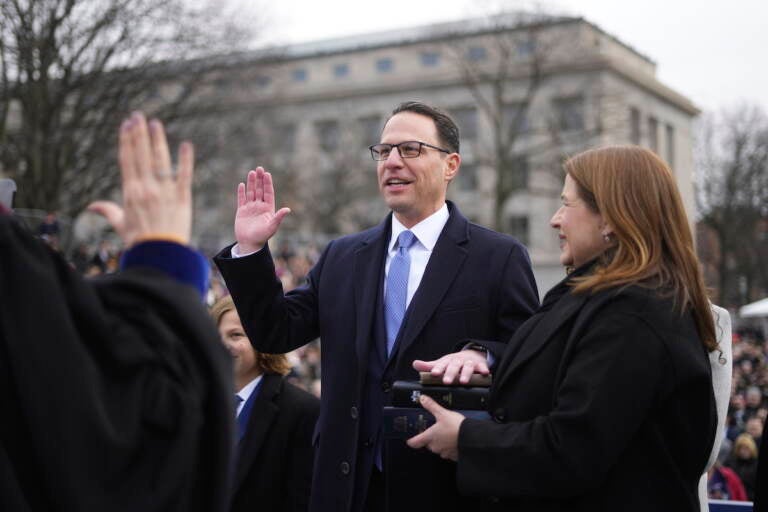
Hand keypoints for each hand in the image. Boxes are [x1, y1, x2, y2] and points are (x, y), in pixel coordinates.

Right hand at [88, 112, 192, 246]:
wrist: (160, 254)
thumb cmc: (139, 241)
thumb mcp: (121, 225)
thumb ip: (108, 211)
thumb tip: (91, 206)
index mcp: (130, 192)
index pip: (128, 160)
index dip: (127, 141)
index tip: (126, 125)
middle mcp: (146, 188)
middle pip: (142, 155)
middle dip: (139, 134)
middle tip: (138, 115)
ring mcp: (165, 192)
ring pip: (160, 161)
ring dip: (158, 140)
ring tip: (155, 123)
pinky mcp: (183, 198)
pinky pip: (184, 175)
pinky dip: (186, 160)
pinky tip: (186, 145)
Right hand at [234, 167, 290, 252]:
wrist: (250, 244)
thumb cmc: (262, 236)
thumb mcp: (272, 226)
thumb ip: (278, 217)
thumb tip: (288, 209)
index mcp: (268, 208)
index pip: (268, 193)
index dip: (268, 183)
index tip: (267, 174)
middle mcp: (260, 206)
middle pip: (260, 190)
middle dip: (260, 179)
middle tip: (259, 168)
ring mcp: (250, 208)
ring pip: (251, 192)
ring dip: (251, 183)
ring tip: (252, 172)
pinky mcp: (241, 211)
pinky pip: (241, 199)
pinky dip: (241, 192)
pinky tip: (242, 184)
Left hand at [406, 395, 464, 460]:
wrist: (472, 437)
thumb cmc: (456, 426)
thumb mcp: (442, 413)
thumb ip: (431, 406)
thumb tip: (422, 399)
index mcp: (430, 437)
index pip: (415, 442)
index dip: (411, 441)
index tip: (409, 440)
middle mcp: (436, 447)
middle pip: (428, 444)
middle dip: (430, 439)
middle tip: (434, 431)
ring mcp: (445, 452)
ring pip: (439, 448)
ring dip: (441, 443)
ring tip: (446, 434)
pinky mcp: (454, 455)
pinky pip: (449, 452)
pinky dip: (450, 447)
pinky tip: (454, 440)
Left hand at [412, 349, 488, 384]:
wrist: (471, 355)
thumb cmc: (453, 362)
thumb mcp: (441, 363)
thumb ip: (428, 366)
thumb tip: (415, 364)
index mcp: (447, 361)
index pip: (441, 364)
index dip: (438, 369)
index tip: (434, 374)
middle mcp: (458, 361)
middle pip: (454, 366)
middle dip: (450, 373)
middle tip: (447, 381)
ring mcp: (469, 362)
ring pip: (467, 367)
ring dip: (466, 373)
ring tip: (464, 382)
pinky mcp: (479, 365)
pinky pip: (482, 367)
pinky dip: (483, 369)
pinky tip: (485, 373)